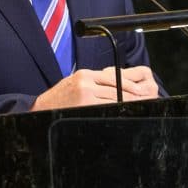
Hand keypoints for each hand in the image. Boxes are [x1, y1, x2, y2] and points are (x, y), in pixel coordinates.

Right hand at [30, 65, 159, 110]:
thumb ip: (94, 83)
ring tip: (139, 106)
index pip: (114, 78)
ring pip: (114, 99)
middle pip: (117, 89)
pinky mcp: (84, 105)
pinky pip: (105, 108)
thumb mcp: (75, 83)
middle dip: (133, 96)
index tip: (141, 91)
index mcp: (85, 75)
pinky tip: (122, 113)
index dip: (129, 86)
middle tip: (147, 99)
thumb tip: (116, 88)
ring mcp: (85, 95)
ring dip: (128, 104)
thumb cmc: (59, 99)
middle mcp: (86, 82)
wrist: (40, 109)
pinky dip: (116, 110)